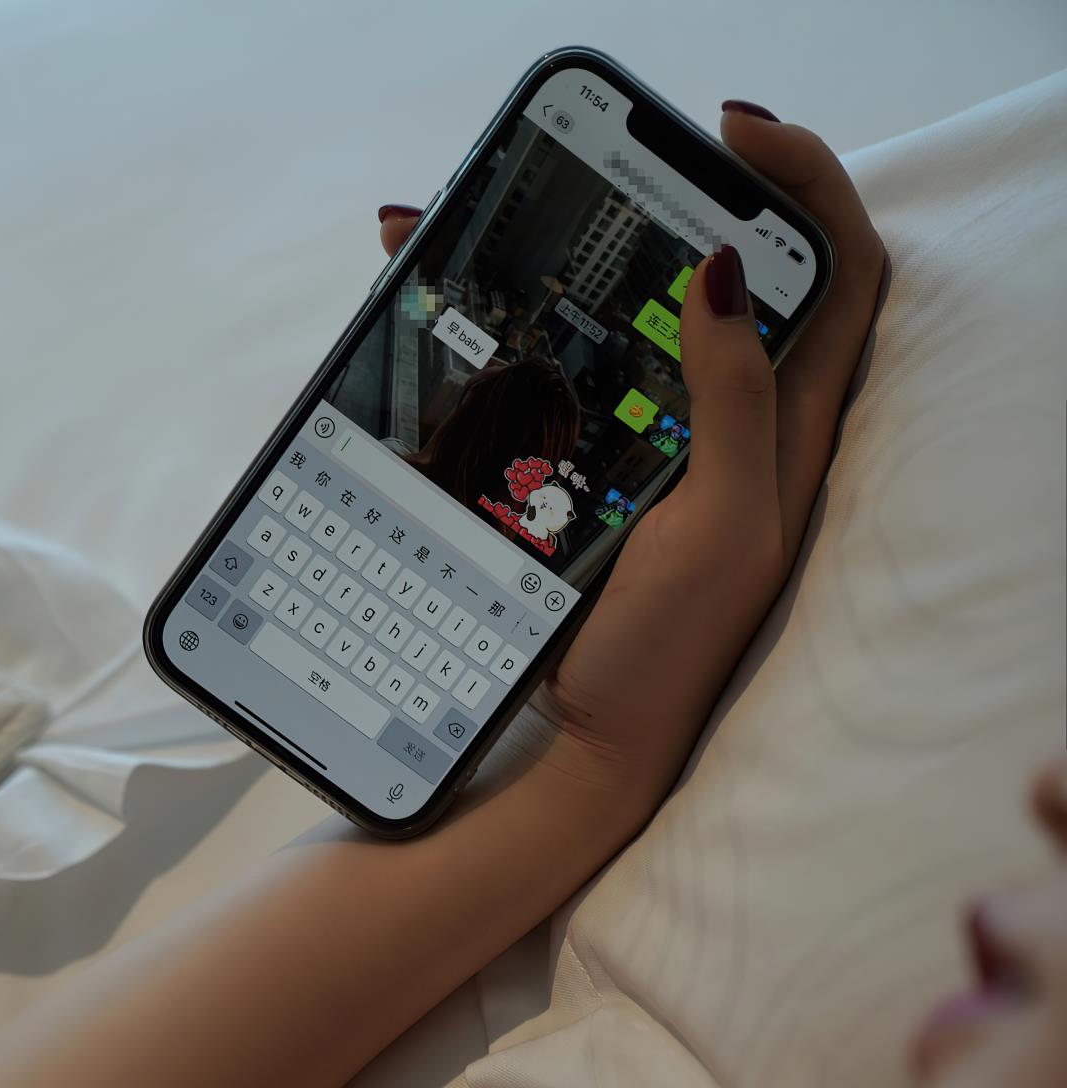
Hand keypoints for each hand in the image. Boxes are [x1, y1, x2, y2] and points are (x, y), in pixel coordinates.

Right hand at [378, 110, 886, 814]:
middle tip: (589, 167)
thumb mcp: (722, 529)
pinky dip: (515, 332)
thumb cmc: (666, 657)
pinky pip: (566, 378)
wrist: (582, 752)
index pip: (840, 269)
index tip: (728, 136)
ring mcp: (658, 449)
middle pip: (731, 273)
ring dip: (568, 259)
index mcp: (792, 430)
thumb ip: (738, 404)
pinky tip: (446, 310)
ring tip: (484, 217)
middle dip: (665, 198)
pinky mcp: (590, 476)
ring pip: (632, 318)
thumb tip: (724, 270)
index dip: (805, 183)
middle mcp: (735, 426)